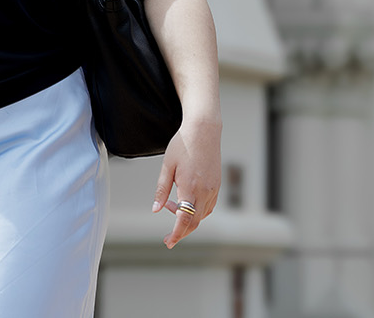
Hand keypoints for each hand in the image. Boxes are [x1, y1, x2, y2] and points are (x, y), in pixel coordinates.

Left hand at [152, 114, 221, 247]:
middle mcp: (205, 191)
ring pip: (202, 215)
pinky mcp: (217, 186)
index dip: (177, 234)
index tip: (169, 242)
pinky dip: (196, 211)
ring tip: (170, 205)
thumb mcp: (167, 166)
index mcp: (190, 187)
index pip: (184, 219)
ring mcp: (213, 189)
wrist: (204, 131)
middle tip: (168, 238)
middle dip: (181, 232)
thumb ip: (161, 190)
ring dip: (187, 218)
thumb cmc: (182, 145)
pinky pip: (208, 206)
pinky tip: (184, 201)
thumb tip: (156, 209)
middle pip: (195, 222)